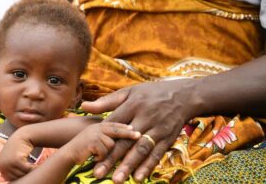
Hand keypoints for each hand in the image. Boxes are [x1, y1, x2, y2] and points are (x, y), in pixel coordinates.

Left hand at [0, 129, 36, 180]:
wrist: (23, 135)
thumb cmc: (20, 147)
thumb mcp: (12, 159)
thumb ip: (12, 169)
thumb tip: (12, 181)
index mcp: (0, 166)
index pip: (11, 178)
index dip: (20, 177)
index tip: (27, 174)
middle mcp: (2, 165)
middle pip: (16, 177)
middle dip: (25, 175)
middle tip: (34, 173)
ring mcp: (8, 163)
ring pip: (22, 174)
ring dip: (30, 172)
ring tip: (36, 169)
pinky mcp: (16, 160)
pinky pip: (27, 169)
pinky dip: (33, 168)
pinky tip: (37, 166)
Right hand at [63, 122, 139, 165]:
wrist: (68, 154)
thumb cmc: (82, 148)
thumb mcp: (94, 138)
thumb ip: (105, 135)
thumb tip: (121, 139)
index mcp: (98, 125)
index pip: (115, 124)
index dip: (126, 127)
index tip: (136, 129)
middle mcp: (97, 127)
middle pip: (116, 130)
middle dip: (128, 134)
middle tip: (138, 136)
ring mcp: (95, 134)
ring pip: (111, 145)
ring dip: (106, 153)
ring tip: (96, 154)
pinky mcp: (92, 142)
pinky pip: (104, 152)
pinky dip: (100, 157)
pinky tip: (92, 156)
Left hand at [81, 79, 200, 182]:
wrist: (184, 95)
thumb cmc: (150, 93)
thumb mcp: (129, 92)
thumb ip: (106, 102)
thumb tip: (83, 106)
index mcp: (132, 105)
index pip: (113, 124)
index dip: (102, 139)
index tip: (89, 153)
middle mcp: (145, 118)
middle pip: (125, 140)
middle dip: (111, 158)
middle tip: (98, 173)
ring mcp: (158, 129)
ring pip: (141, 149)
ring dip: (129, 165)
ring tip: (117, 180)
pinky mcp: (168, 138)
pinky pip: (157, 154)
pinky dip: (148, 166)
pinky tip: (138, 178)